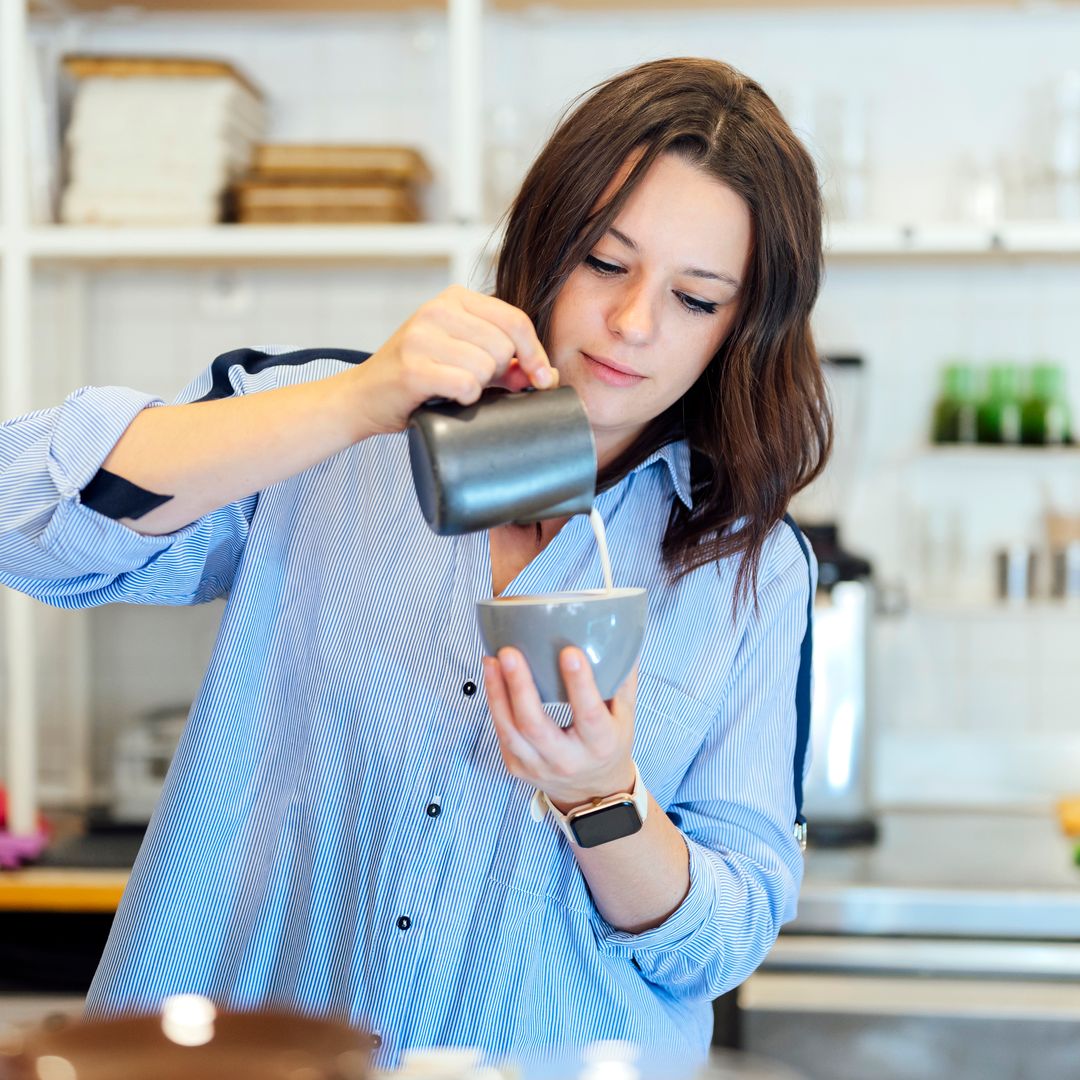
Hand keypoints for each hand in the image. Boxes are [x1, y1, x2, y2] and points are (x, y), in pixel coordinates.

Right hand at [351, 285, 558, 436]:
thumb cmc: (416, 378)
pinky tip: (447, 397)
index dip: (535, 353)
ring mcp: (422, 336)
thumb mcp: (462, 359)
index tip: (539, 377)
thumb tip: (543, 375)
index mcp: (454, 298)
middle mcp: (437, 310)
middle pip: (505, 346)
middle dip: (498, 372)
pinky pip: (466, 385)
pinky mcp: (413, 367)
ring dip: (477, 387)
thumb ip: (503, 363)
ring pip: (487, 366)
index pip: (516, 320)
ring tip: (452, 387)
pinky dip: (464, 398)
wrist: (362, 397)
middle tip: (471, 380)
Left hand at [482, 646, 637, 812]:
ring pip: (510, 731)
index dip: (579, 684)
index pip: (588, 714)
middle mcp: (567, 760)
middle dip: (519, 686)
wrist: (591, 792)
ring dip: (497, 692)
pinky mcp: (517, 766)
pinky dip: (494, 703)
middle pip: (535, 725)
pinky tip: (491, 676)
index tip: (570, 652)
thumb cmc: (608, 745)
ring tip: (492, 659)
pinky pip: (502, 733)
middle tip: (510, 653)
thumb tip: (620, 636)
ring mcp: (537, 766)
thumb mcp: (625, 717)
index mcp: (599, 745)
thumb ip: (622, 680)